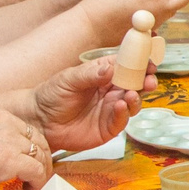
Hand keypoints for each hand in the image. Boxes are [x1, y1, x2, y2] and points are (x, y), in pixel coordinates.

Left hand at [32, 56, 147, 154]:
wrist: (39, 122)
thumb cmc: (51, 95)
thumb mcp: (69, 79)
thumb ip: (91, 74)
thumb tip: (111, 68)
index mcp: (103, 74)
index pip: (126, 66)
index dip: (139, 63)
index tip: (149, 62)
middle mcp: (111, 90)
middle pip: (135, 84)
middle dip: (145, 82)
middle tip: (149, 81)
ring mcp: (111, 109)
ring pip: (132, 103)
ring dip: (136, 98)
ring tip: (131, 95)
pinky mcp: (108, 128)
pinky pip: (121, 120)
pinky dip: (124, 113)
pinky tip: (120, 106)